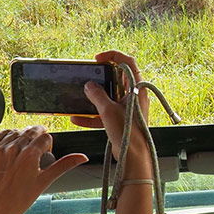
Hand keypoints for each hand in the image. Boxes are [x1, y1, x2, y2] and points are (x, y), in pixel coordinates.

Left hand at [0, 126, 88, 213]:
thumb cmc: (20, 200)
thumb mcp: (44, 181)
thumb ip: (63, 165)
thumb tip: (82, 157)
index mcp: (29, 156)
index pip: (44, 136)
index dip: (47, 144)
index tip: (45, 151)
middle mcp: (12, 149)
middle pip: (29, 132)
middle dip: (35, 139)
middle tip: (34, 150)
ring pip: (14, 132)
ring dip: (20, 138)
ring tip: (20, 153)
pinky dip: (4, 140)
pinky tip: (7, 151)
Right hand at [69, 50, 151, 174]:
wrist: (133, 157)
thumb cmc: (127, 132)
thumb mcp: (108, 110)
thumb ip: (97, 95)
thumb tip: (89, 85)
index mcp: (136, 88)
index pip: (128, 62)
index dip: (113, 56)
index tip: (98, 59)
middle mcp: (134, 96)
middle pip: (117, 78)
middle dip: (100, 77)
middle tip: (87, 76)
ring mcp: (128, 108)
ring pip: (109, 96)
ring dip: (94, 97)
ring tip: (80, 95)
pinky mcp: (121, 120)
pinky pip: (105, 113)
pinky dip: (92, 115)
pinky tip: (76, 118)